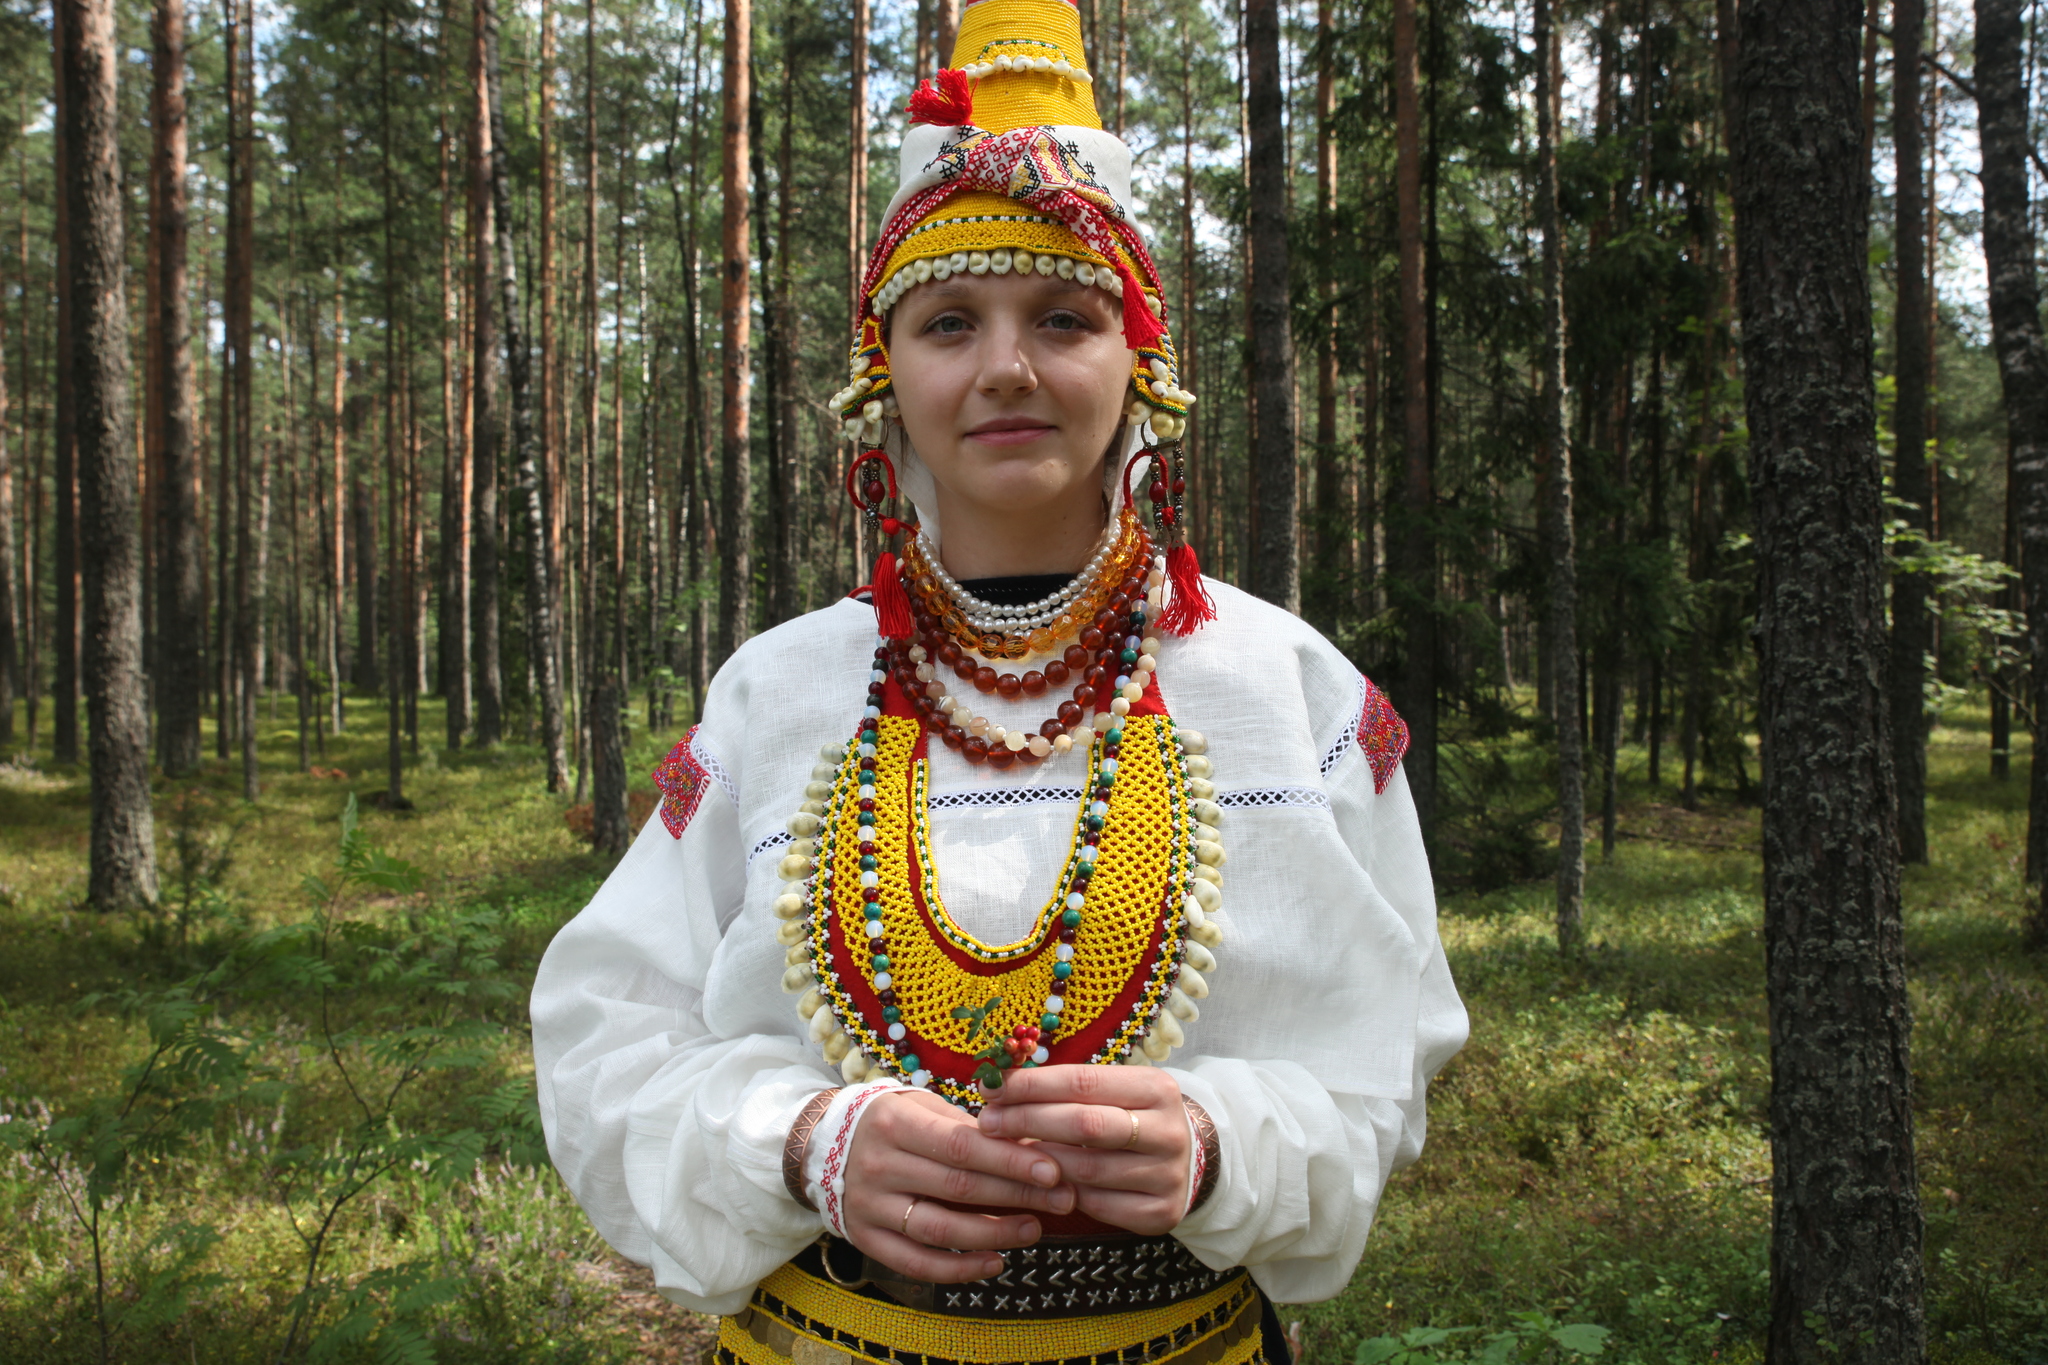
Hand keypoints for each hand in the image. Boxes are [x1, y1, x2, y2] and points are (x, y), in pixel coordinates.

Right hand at [836, 1087, 1077, 1282]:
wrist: (820, 1146)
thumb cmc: (891, 1123)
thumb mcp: (922, 1108)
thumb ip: (967, 1128)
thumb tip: (1029, 1145)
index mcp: (896, 1123)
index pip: (962, 1145)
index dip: (1010, 1160)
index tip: (1053, 1169)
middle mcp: (880, 1165)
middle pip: (957, 1186)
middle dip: (1017, 1194)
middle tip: (1062, 1199)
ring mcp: (870, 1206)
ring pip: (939, 1229)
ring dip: (994, 1233)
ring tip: (1034, 1228)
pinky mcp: (865, 1239)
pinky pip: (916, 1263)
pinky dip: (958, 1268)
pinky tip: (994, 1261)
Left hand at [975, 1064, 1190, 1234]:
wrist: (1190, 1159)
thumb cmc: (1133, 1117)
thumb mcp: (1115, 1092)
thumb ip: (1068, 1089)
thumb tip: (1000, 1090)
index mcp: (1157, 1088)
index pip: (1083, 1081)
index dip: (1032, 1086)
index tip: (991, 1089)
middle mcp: (1168, 1131)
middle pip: (1085, 1125)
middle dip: (1027, 1121)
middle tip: (987, 1123)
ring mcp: (1167, 1175)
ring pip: (1086, 1170)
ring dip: (1037, 1162)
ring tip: (1005, 1153)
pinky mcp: (1161, 1213)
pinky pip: (1098, 1205)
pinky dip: (1064, 1193)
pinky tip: (1040, 1183)